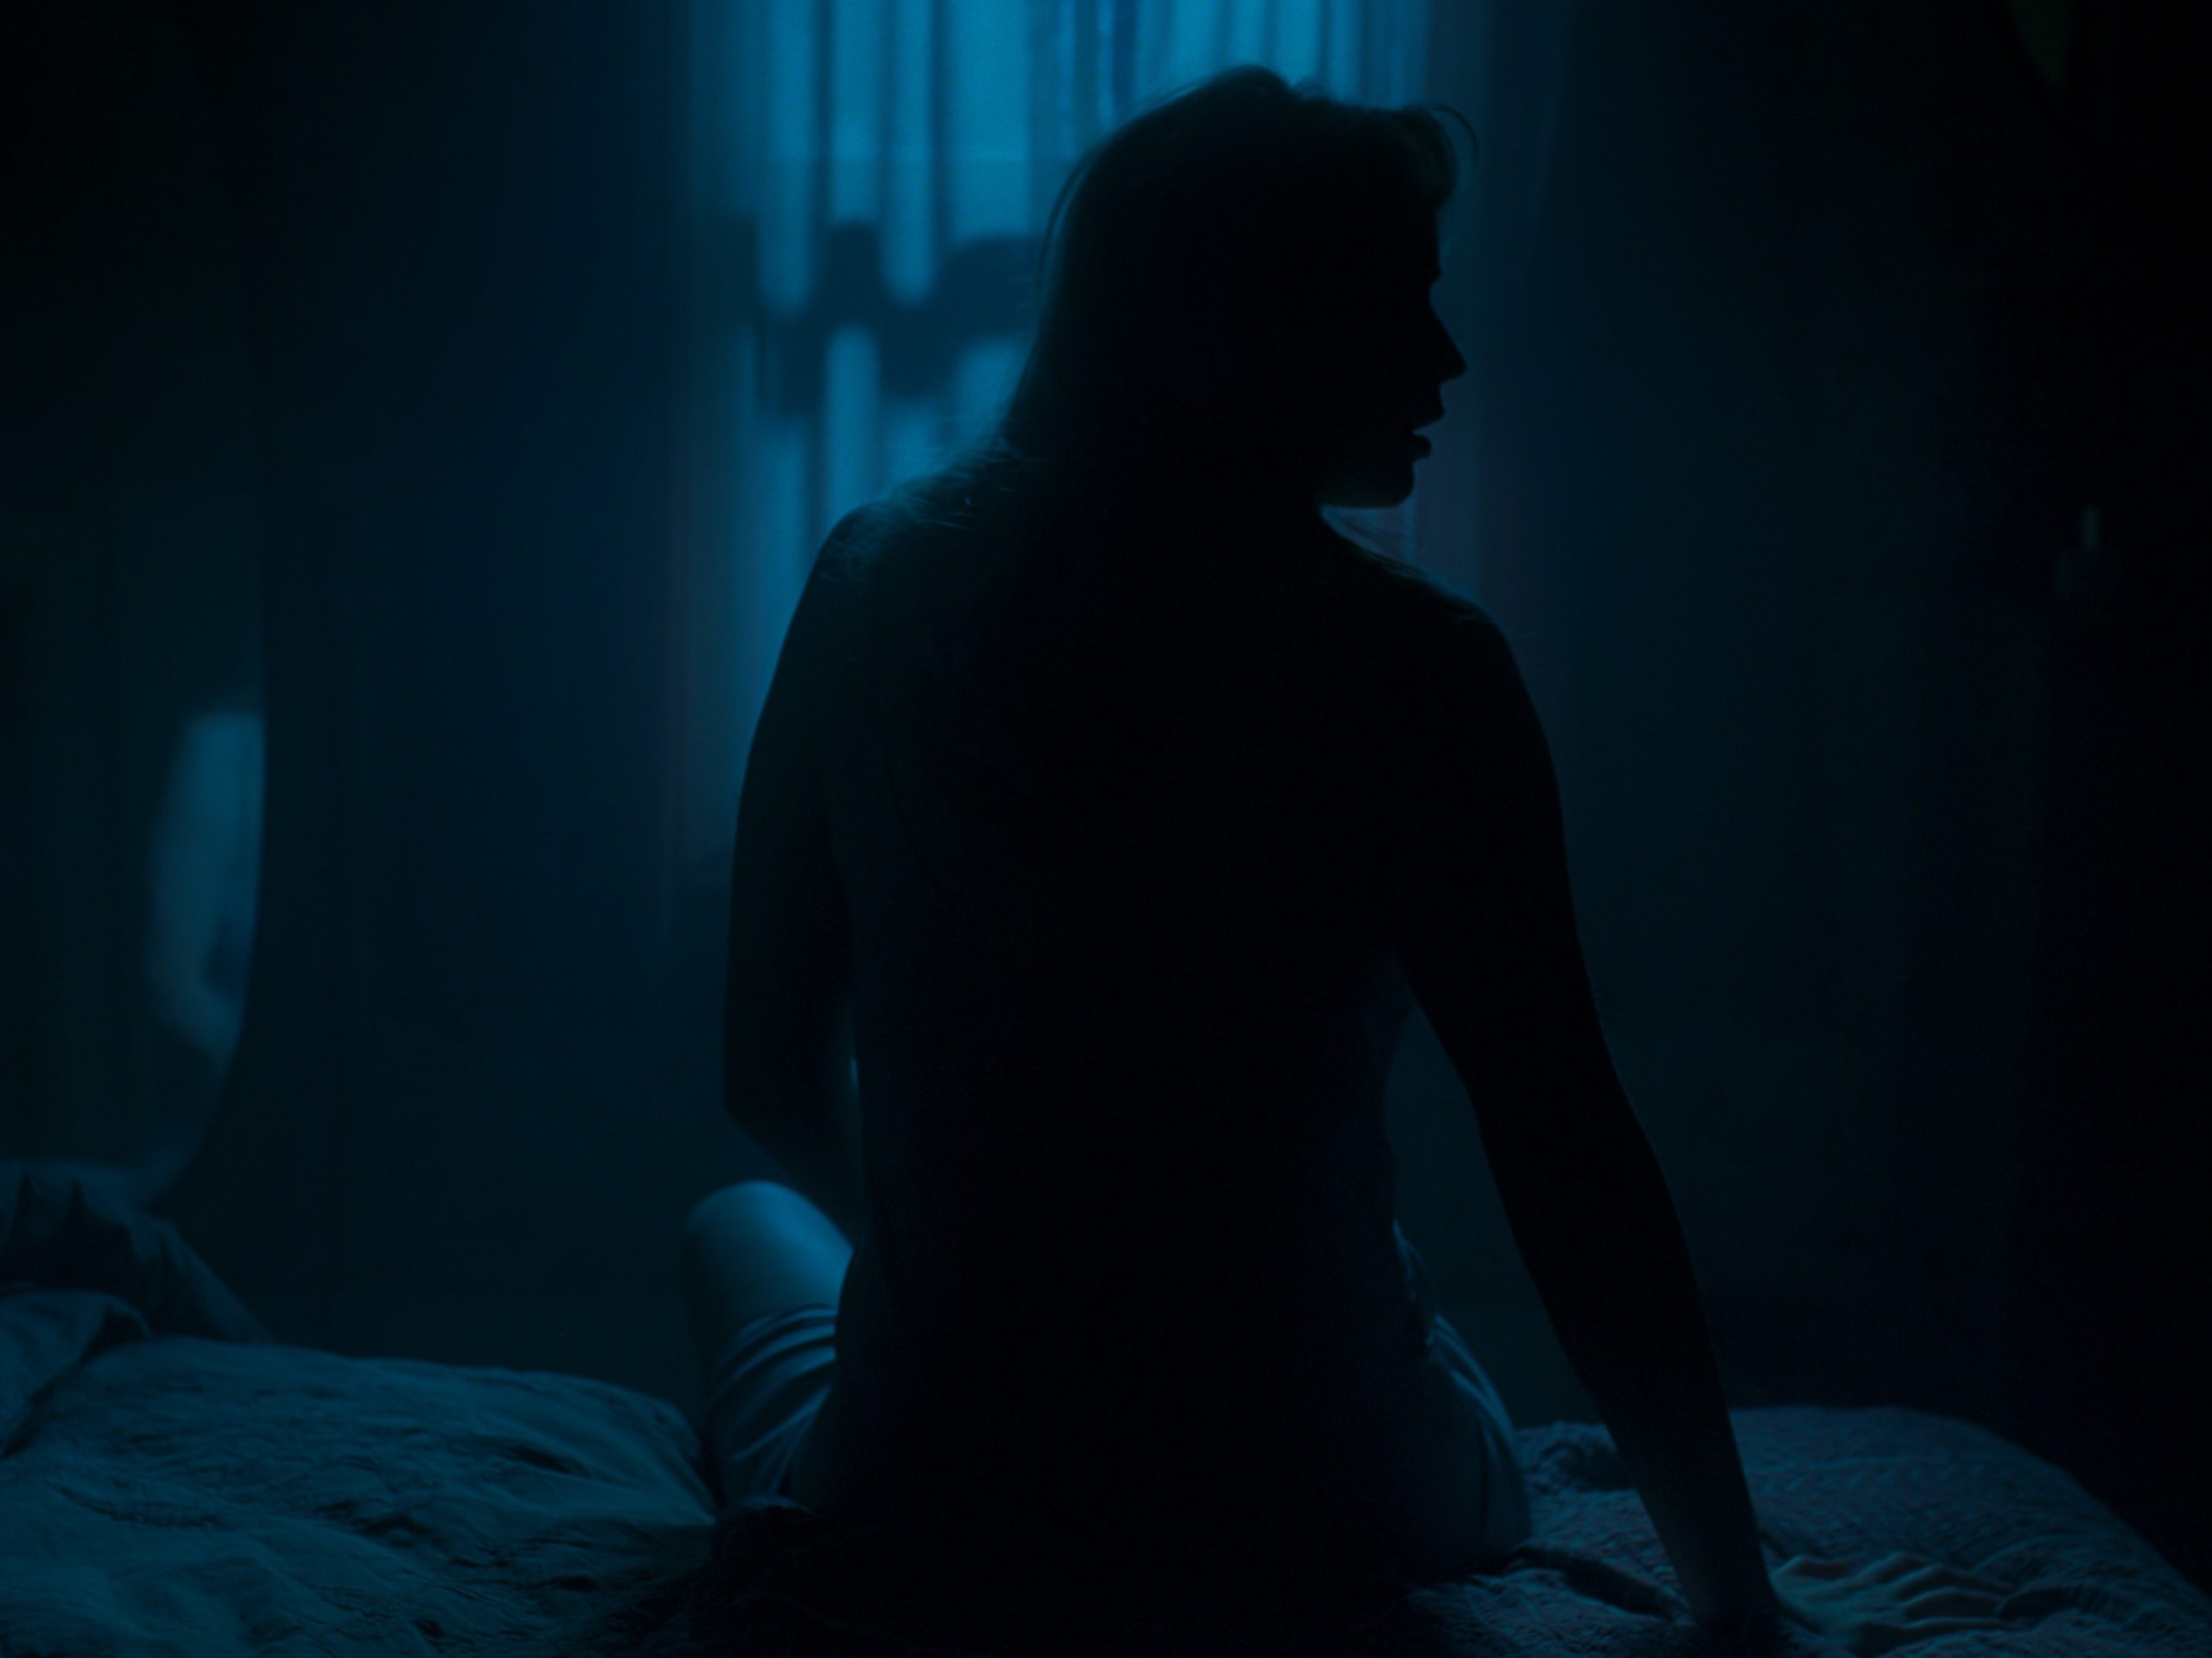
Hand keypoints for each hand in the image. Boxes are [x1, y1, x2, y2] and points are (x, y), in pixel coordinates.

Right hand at [1767, 1553, 2033, 1652]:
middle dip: (1978, 1586)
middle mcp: (1875, 1594)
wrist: (1758, 1615)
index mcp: (1855, 1585)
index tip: (1971, 1581)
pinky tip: (1998, 1630)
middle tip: (2016, 1598)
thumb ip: (1815, 1569)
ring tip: (2018, 1612)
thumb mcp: (1789, 1582)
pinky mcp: (1885, 1636)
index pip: (1907, 1568)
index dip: (1943, 1571)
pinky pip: (1940, 1626)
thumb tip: (1844, 1565)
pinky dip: (1972, 1626)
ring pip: (1945, 1596)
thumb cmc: (1770, 1606)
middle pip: (1937, 1578)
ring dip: (1985, 1602)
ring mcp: (1882, 1614)